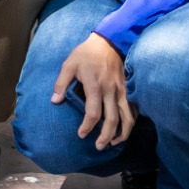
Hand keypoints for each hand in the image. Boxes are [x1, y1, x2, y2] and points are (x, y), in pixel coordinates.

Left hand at [53, 32, 133, 147]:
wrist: (108, 42)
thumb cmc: (86, 54)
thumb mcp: (69, 65)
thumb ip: (61, 83)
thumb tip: (54, 101)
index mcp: (95, 86)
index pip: (93, 113)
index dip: (87, 127)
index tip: (81, 135)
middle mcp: (111, 91)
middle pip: (112, 120)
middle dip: (106, 137)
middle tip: (98, 147)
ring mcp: (122, 91)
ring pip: (128, 118)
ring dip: (123, 133)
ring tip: (114, 143)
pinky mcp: (128, 90)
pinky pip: (133, 110)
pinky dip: (131, 122)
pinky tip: (125, 129)